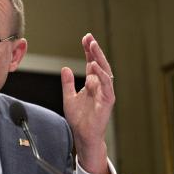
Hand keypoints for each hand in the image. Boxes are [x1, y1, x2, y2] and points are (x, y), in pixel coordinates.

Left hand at [61, 33, 114, 173]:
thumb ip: (67, 84)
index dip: (89, 51)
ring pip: (105, 71)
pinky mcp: (107, 101)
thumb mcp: (68, 98)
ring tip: (93, 46)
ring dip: (99, 58)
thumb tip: (65, 68)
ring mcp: (105, 92)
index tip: (85, 38)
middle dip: (94, 50)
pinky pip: (106, 86)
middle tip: (89, 37)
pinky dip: (101, 75)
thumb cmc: (79, 119)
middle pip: (99, 64)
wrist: (83, 136)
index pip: (91, 63)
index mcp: (92, 83)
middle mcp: (100, 86)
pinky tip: (95, 66)